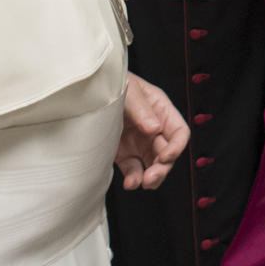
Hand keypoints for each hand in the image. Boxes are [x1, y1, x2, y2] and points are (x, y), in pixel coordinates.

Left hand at [115, 73, 188, 190]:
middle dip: (162, 167)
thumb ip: (141, 109)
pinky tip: (130, 182)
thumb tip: (154, 128)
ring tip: (141, 183)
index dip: (176, 147)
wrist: (86, 92)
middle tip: (151, 177)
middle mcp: (153, 129)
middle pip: (167, 153)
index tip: (165, 156)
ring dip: (151, 177)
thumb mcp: (129, 91)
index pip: (179, 132)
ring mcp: (138, 143)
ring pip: (153, 166)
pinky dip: (134, 179)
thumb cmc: (112, 82)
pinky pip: (133, 170)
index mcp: (160, 111)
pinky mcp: (123, 154)